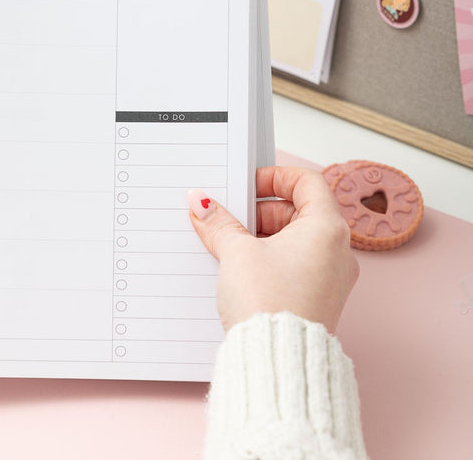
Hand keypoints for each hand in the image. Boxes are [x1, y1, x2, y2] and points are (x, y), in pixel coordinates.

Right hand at [188, 166, 358, 333]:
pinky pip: (294, 264)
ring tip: (230, 244)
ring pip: (295, 239)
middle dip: (260, 210)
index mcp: (327, 229)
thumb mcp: (236, 252)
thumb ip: (219, 223)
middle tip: (229, 217)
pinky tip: (241, 269)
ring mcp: (329, 278)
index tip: (248, 185)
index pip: (307, 182)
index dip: (274, 177)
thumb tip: (202, 204)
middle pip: (298, 211)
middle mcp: (336, 251)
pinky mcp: (317, 299)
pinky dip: (269, 258)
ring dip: (261, 235)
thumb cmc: (270, 304)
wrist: (278, 362)